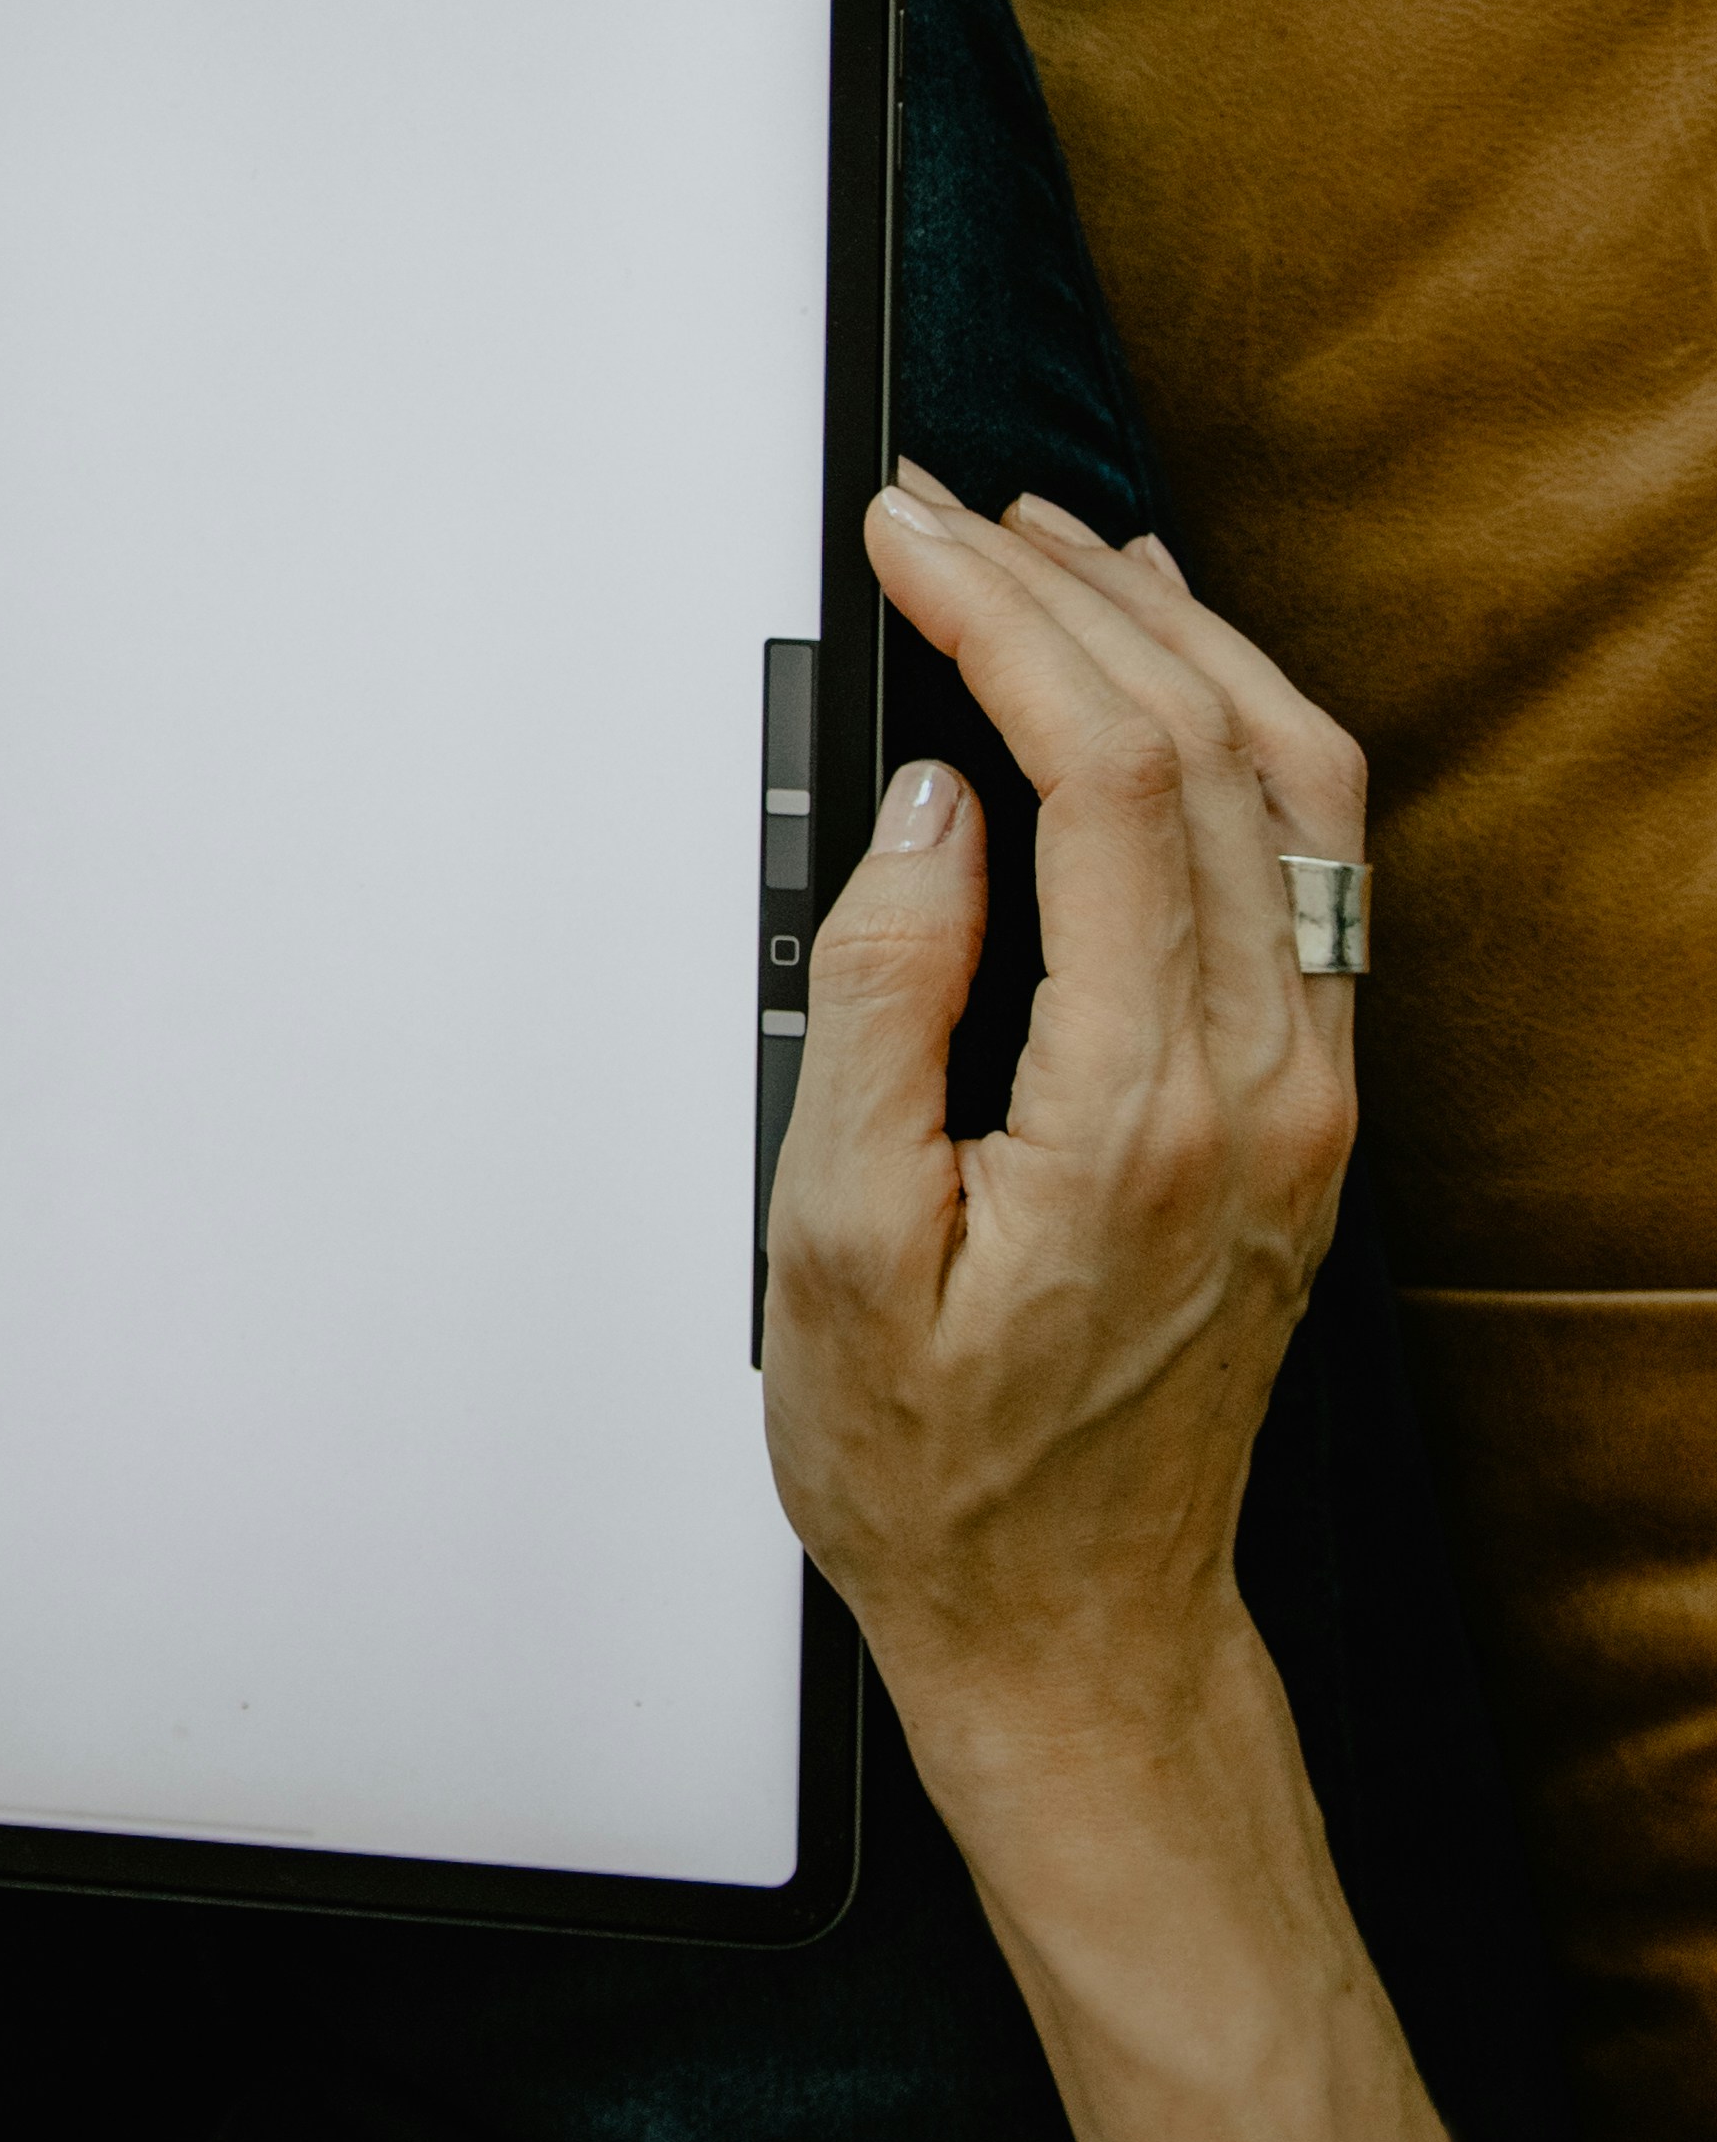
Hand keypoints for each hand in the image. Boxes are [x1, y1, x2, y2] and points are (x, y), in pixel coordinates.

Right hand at [760, 468, 1363, 1790]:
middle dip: (1074, 595)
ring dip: (1176, 637)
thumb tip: (925, 807)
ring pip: (1298, 783)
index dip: (1005, 622)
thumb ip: (882, 1003)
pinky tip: (1157, 681)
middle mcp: (1271, 1086)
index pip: (1112, 777)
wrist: (1074, 1625)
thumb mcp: (827, 1246)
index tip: (911, 540)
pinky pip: (1313, 860)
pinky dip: (1234, 730)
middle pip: (1216, 746)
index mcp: (1145, 1113)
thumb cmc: (937, 1472)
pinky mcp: (1312, 1100)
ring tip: (1056, 549)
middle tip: (949, 516)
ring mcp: (1313, 1090)